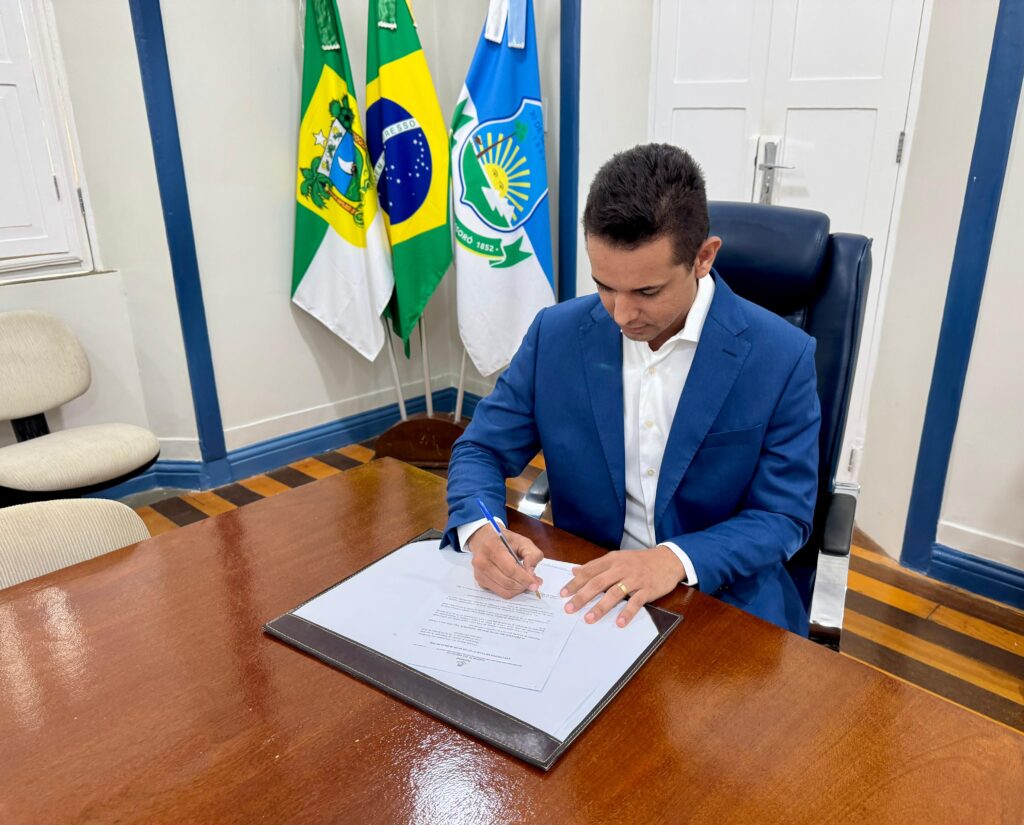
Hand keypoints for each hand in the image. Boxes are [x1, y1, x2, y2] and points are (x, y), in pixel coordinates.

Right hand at [467, 525, 543, 598]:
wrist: (485, 539)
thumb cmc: (506, 540)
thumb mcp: (523, 541)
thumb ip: (532, 555)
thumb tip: (531, 574)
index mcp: (492, 547)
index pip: (510, 569)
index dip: (525, 578)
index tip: (536, 583)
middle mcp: (481, 561)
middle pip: (507, 582)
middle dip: (523, 585)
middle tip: (533, 583)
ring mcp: (479, 572)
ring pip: (503, 590)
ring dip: (518, 589)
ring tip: (525, 582)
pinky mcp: (479, 581)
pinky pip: (499, 592)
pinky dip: (510, 590)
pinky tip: (515, 582)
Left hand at [561, 546, 684, 626]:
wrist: (667, 559)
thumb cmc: (639, 561)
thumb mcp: (617, 558)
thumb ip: (596, 566)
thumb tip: (575, 571)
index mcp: (611, 560)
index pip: (589, 571)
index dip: (575, 583)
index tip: (563, 594)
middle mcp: (621, 568)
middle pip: (598, 583)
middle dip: (582, 596)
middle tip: (569, 608)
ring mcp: (635, 579)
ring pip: (615, 593)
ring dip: (601, 607)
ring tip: (589, 618)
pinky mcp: (647, 589)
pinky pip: (636, 602)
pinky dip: (627, 612)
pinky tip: (619, 623)